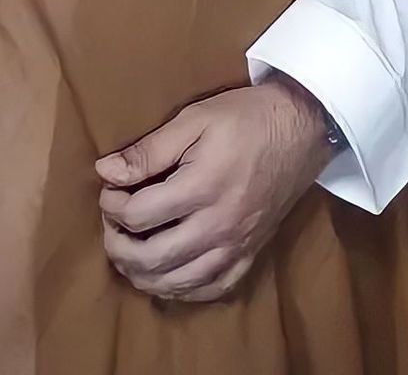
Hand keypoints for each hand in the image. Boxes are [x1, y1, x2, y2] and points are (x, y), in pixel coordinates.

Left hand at [95, 77, 333, 303]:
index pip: (139, 216)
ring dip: (142, 275)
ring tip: (127, 253)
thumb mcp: (194, 118)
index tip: (108, 190)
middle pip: (152, 259)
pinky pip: (210, 289)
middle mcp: (218, 227)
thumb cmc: (245, 117)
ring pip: (178, 283)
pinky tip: (166, 276)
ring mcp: (236, 246)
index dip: (112, 206)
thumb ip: (149, 150)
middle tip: (110, 226)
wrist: (300, 128)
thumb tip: (106, 171)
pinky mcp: (250, 255)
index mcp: (201, 188)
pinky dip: (181, 290)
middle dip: (118, 246)